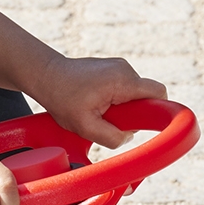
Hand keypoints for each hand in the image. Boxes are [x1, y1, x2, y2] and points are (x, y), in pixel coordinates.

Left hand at [31, 55, 166, 148]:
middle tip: (108, 120)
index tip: (144, 123)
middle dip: (132, 113)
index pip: (158, 93)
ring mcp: (118, 67)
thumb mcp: (84, 126)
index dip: (157, 110)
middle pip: (145, 97)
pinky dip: (114, 100)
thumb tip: (127, 137)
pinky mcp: (112, 69)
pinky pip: (123, 90)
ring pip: (133, 94)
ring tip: (96, 110)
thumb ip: (111, 137)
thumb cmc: (62, 98)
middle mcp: (124, 69)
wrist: (45, 75)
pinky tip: (95, 103)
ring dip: (121, 108)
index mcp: (123, 80)